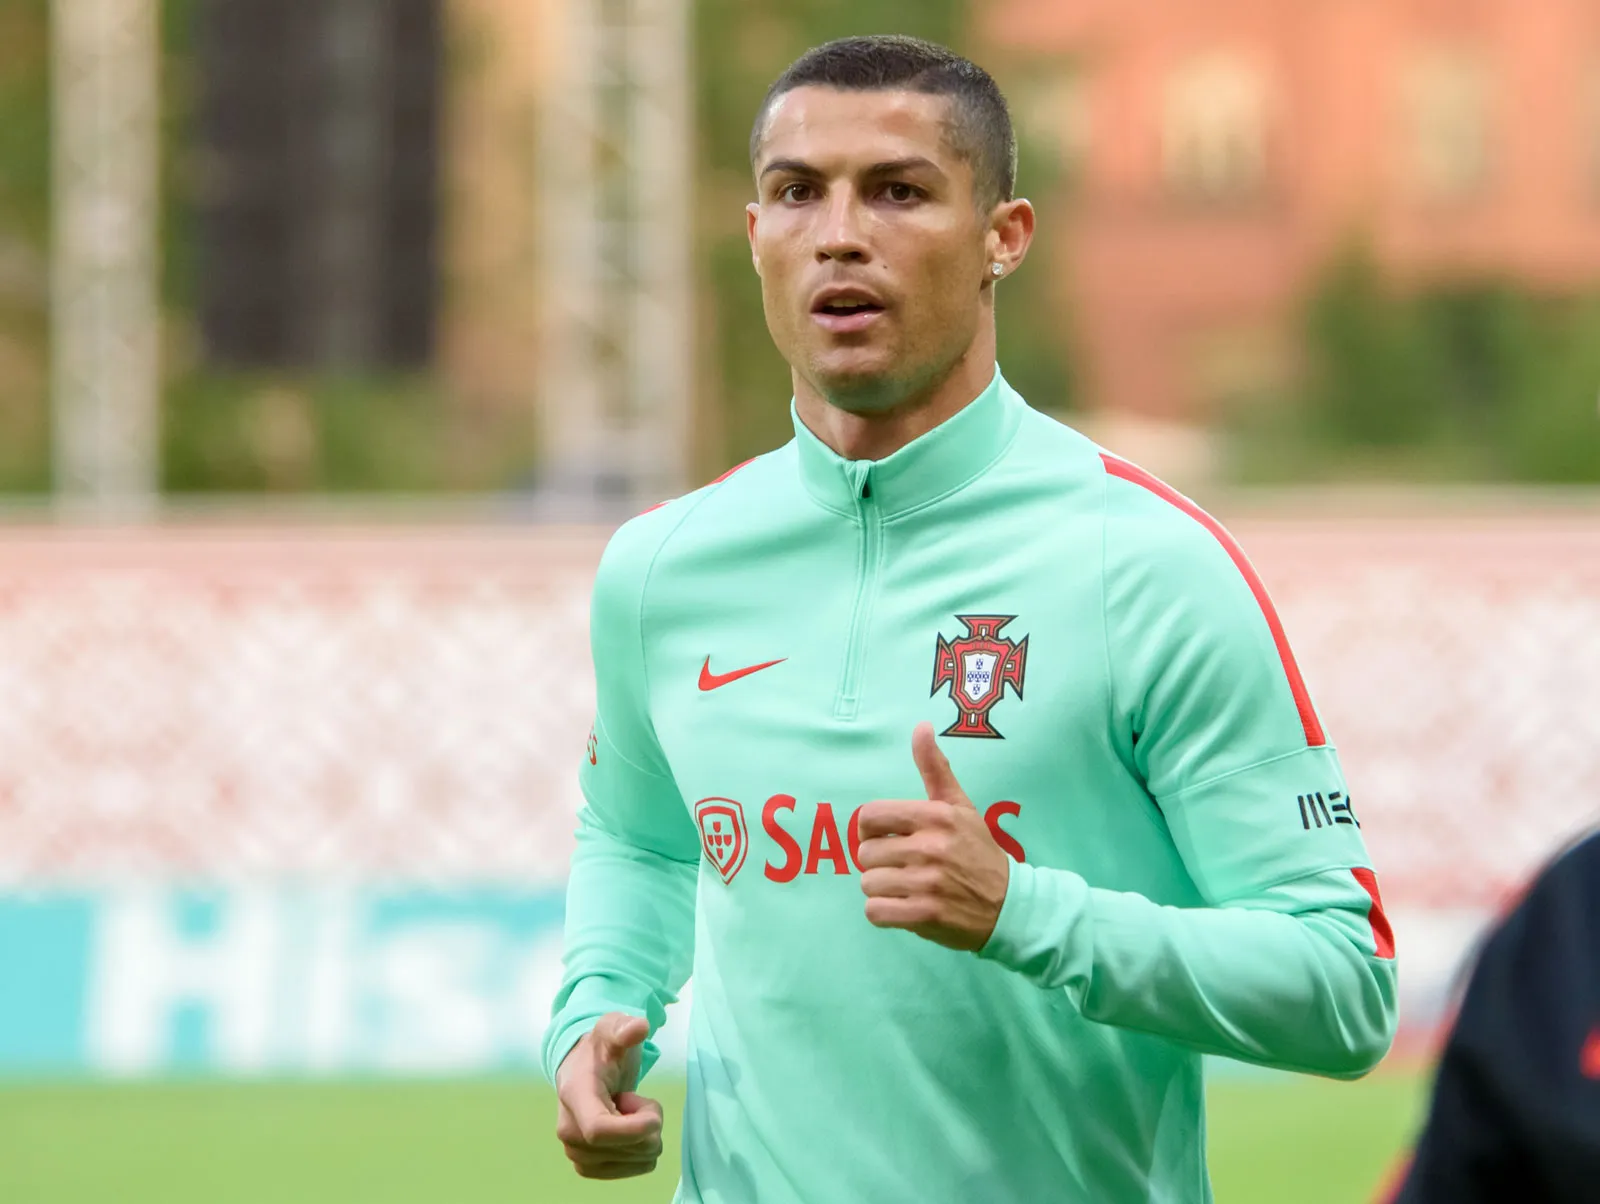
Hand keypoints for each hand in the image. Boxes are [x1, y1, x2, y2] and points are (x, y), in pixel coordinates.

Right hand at [554, 1012, 664, 1179]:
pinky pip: (633, 1170)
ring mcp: (576, 1152)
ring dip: (645, 1136)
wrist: (582, 1069)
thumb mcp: (611, 1028)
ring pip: (634, 1161)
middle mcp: (568, 1130)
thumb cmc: (600, 1049)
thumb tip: (639, 1026)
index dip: (633, 1129)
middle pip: (624, 1149)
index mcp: (575, 1096)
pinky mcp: (587, 1166)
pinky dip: (642, 1152)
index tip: (655, 1116)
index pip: (599, 1130)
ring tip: (628, 1111)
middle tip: (637, 1099)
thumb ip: (623, 1027)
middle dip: (648, 1126)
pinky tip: (630, 1130)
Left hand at [856, 722, 1010, 950]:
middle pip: (866, 853)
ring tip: (906, 887)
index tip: (888, 836)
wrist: (1010, 904)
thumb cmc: (978, 851)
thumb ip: (935, 769)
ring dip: (882, 888)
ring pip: (868, 883)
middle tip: (903, 866)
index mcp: (936, 817)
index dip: (872, 829)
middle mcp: (931, 847)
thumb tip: (921, 726)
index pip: (870, 816)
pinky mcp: (925, 916)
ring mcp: (928, 883)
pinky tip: (904, 907)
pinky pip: (875, 911)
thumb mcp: (960, 806)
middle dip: (880, 861)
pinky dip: (884, 912)